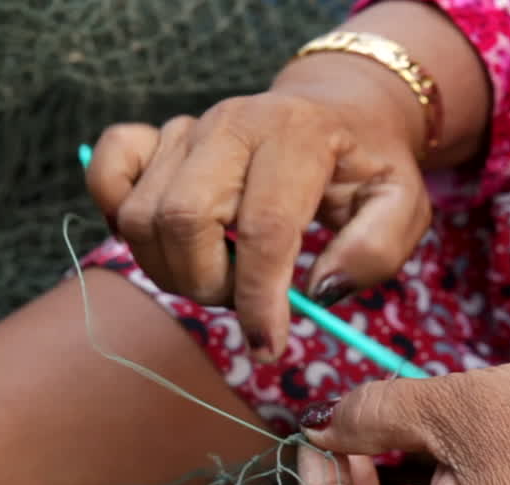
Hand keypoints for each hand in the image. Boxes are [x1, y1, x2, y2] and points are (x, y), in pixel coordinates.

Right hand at [84, 63, 430, 360]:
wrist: (338, 112)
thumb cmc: (368, 167)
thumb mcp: (402, 205)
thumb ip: (374, 251)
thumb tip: (316, 293)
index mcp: (298, 135)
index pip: (264, 227)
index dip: (259, 298)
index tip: (269, 348)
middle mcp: (233, 123)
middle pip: (183, 219)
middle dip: (208, 285)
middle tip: (243, 301)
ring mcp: (187, 127)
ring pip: (141, 215)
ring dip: (173, 269)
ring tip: (220, 275)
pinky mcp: (155, 135)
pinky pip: (107, 172)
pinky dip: (114, 213)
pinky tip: (163, 242)